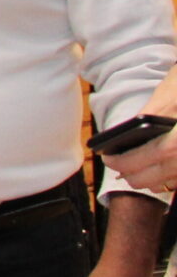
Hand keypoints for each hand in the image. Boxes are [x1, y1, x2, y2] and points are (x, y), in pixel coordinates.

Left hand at [100, 70, 176, 189]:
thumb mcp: (173, 92)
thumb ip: (151, 112)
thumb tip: (130, 128)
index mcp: (175, 143)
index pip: (138, 160)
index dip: (119, 161)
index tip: (108, 157)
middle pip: (148, 179)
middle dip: (129, 173)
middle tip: (117, 163)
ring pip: (164, 184)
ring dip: (146, 178)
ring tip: (134, 166)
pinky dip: (166, 178)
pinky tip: (159, 167)